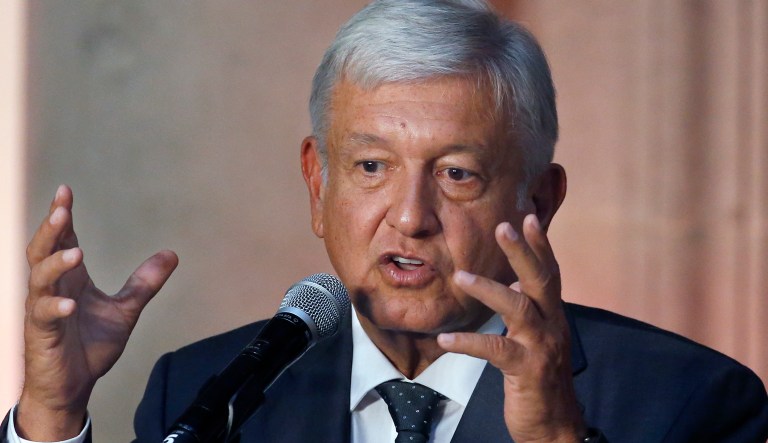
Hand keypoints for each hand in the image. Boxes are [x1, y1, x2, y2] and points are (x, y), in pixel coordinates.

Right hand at [16, 185, 177, 440]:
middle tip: (62, 210)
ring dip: (55, 264)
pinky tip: (67, 305)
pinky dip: (54, 308)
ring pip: (39, 279)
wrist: (73, 387)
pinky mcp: (40, 336)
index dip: (63, 216)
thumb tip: (172, 254)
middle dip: (51, 230)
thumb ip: (144, 283)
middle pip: (42, 251)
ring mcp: (42, 312)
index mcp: (70, 280)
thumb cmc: (90, 347)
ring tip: (75, 253)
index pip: (63, 241)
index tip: (66, 191)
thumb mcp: (125, 311)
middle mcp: (52, 290)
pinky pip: (42, 317)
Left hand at [437, 214, 585, 442]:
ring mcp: (541, 347)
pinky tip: (446, 340)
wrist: (554, 425)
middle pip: (540, 280)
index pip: (549, 273)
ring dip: (489, 289)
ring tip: (461, 276)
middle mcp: (553, 325)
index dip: (540, 245)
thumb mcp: (536, 339)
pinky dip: (470, 343)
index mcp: (553, 316)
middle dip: (522, 251)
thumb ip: (527, 311)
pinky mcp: (527, 370)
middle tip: (503, 226)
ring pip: (519, 308)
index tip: (527, 216)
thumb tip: (512, 282)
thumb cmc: (540, 379)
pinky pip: (496, 350)